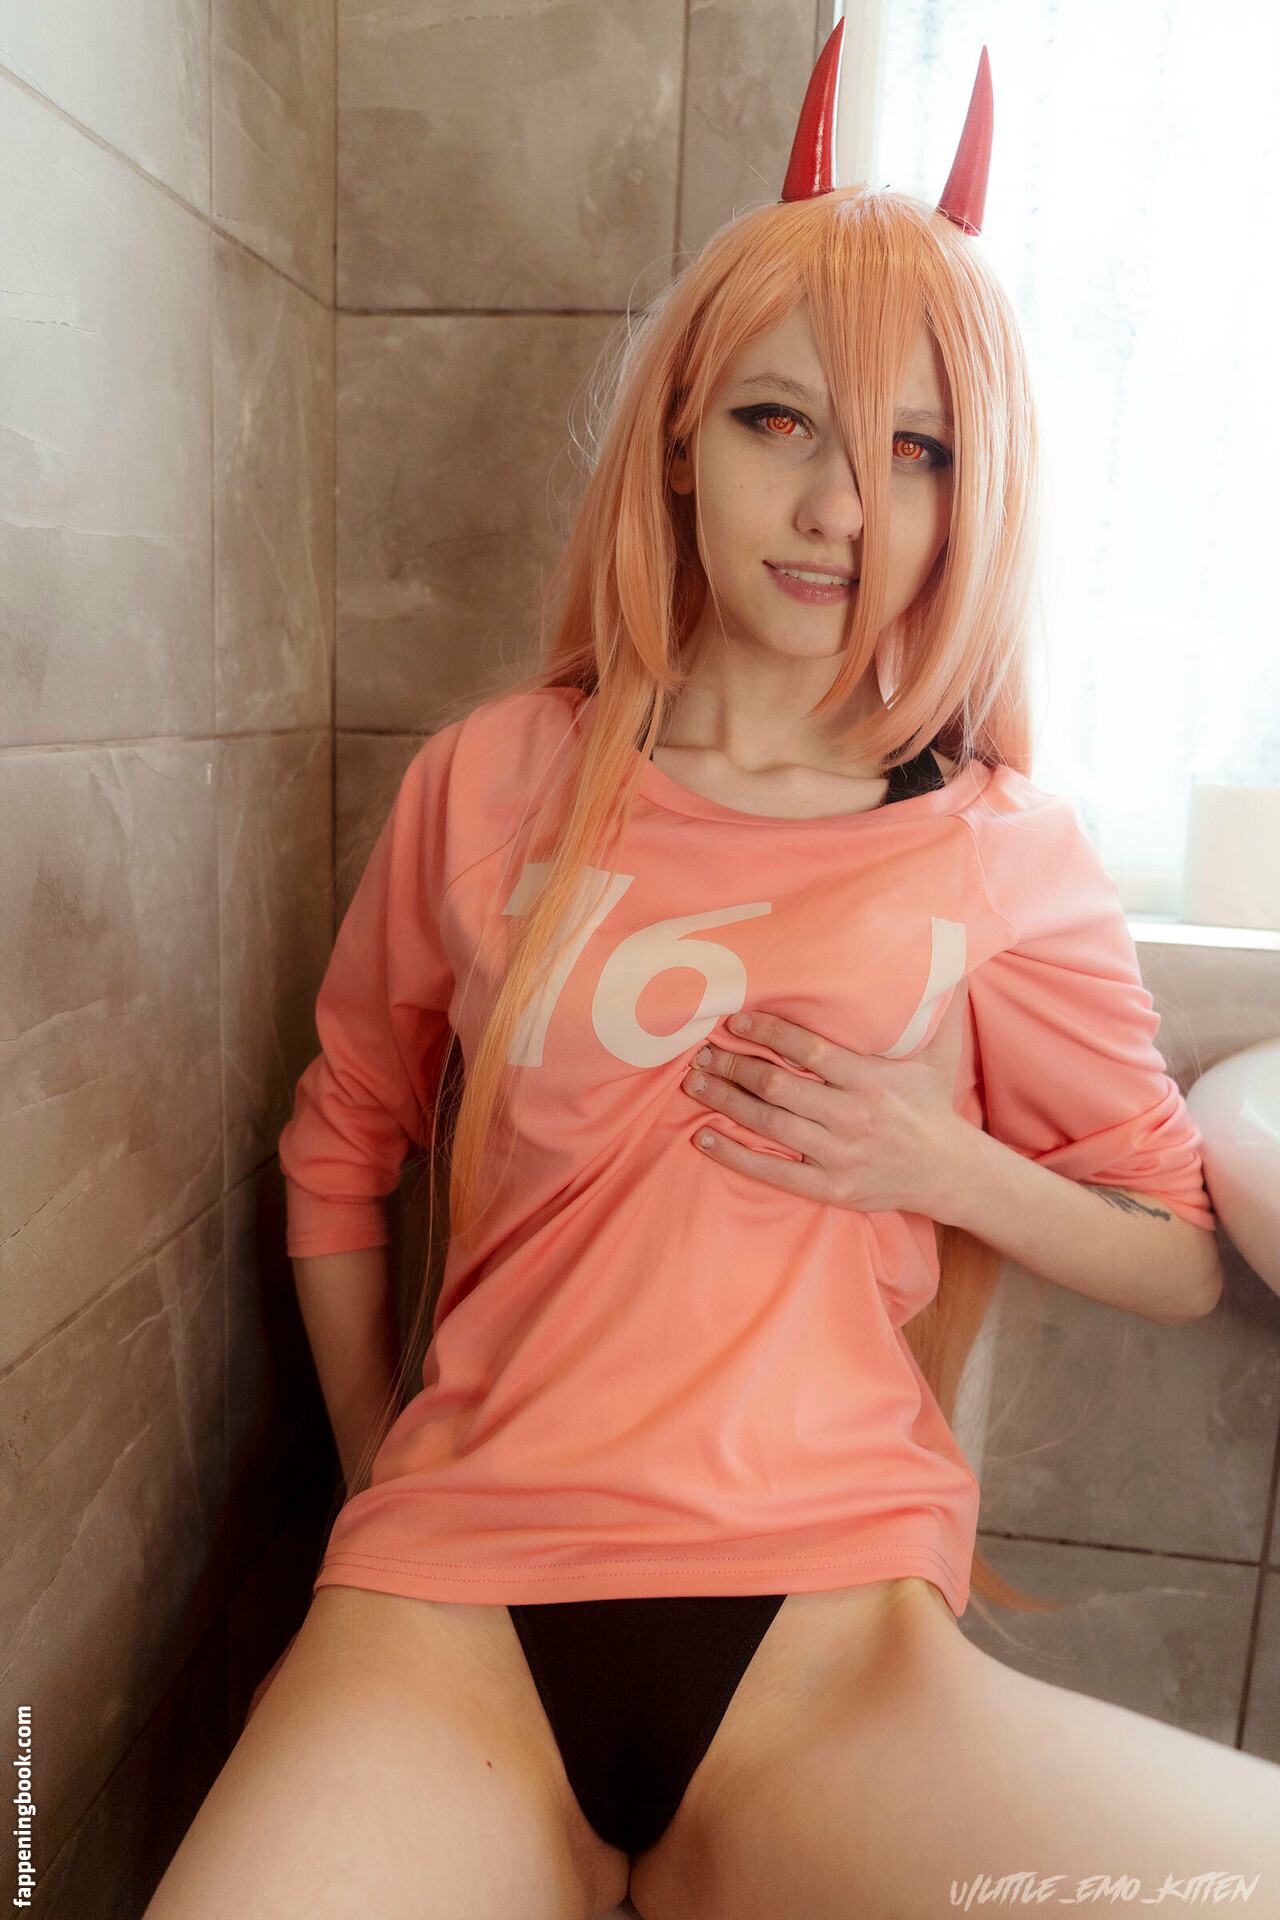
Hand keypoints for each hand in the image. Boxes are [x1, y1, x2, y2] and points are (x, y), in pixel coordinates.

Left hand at [680, 981, 975, 1217]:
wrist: (951, 1173)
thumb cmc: (934, 1104)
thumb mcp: (942, 1053)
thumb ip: (938, 1005)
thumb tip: (949, 956)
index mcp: (871, 1080)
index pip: (810, 1050)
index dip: (769, 1032)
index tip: (736, 1020)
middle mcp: (851, 1116)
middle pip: (778, 1085)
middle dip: (734, 1066)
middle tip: (702, 1051)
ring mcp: (838, 1154)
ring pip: (768, 1124)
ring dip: (725, 1102)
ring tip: (694, 1084)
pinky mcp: (830, 1187)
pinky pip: (773, 1171)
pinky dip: (734, 1155)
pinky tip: (703, 1138)